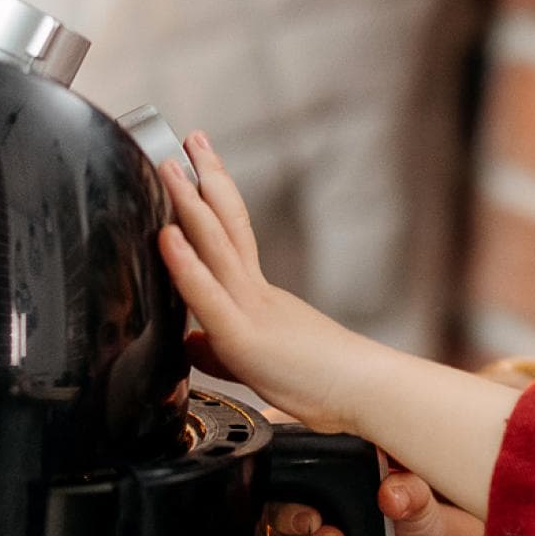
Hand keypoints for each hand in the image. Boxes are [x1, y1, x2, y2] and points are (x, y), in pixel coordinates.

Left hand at [156, 132, 369, 432]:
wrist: (367, 396)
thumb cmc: (325, 386)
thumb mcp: (259, 364)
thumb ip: (219, 349)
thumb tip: (191, 341)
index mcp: (262, 298)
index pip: (233, 238)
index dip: (213, 199)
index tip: (200, 164)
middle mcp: (257, 293)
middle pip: (226, 224)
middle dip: (205, 178)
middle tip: (190, 139)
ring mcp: (251, 309)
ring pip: (216, 245)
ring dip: (189, 202)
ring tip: (169, 166)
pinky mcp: (245, 336)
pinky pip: (209, 295)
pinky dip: (186, 263)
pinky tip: (167, 236)